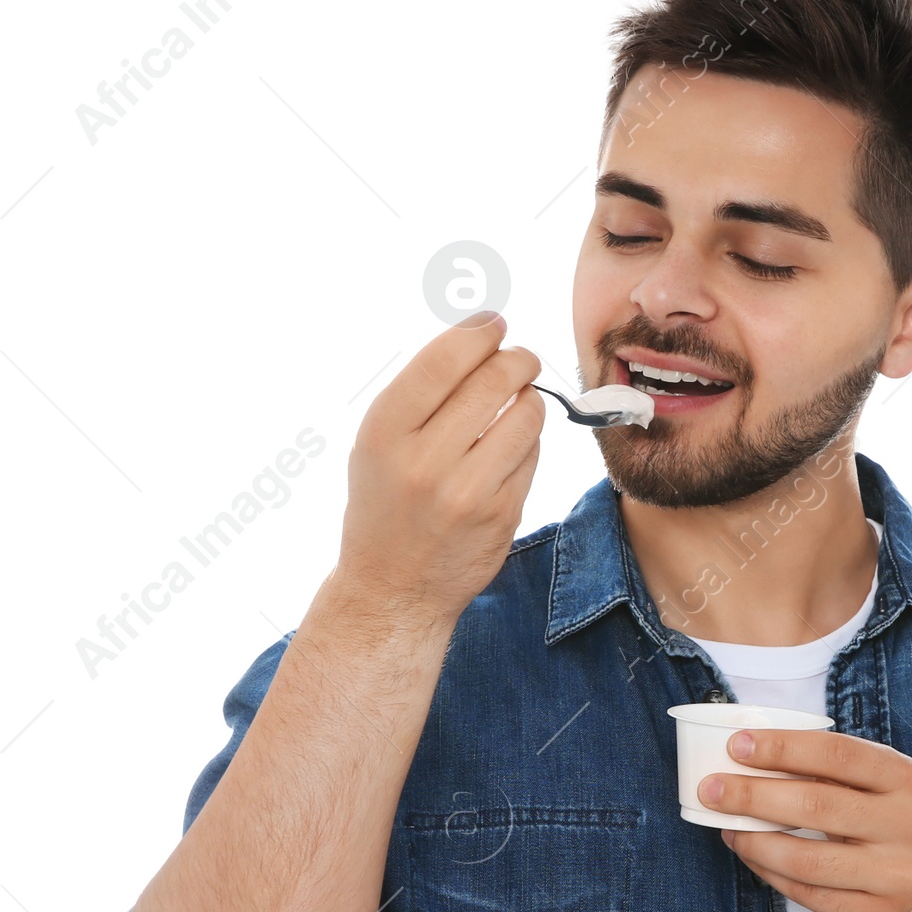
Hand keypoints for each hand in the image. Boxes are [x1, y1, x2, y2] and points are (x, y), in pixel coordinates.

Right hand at [335, 312, 543, 627]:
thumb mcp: (379, 444)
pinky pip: (533, 455)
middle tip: (521, 359)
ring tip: (516, 403)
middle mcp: (423, 462)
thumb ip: (422, 393)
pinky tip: (510, 448)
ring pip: (526, 415)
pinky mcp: (501, 514)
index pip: (445, 360)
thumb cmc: (386, 501)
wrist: (392, 587)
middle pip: (494, 380)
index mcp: (384, 433)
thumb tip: (484, 335)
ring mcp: (466, 492)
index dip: (479, 333)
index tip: (495, 324)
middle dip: (517, 359)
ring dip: (530, 399)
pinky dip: (528, 442)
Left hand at [699, 729, 911, 911]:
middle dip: (753, 794)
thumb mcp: (894, 792)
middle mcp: (904, 824)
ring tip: (725, 826)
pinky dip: (770, 873)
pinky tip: (751, 856)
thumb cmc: (910, 836)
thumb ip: (842, 774)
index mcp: (904, 780)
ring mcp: (893, 875)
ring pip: (805, 857)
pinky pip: (808, 894)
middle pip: (815, 804)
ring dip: (754, 840)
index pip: (837, 753)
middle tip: (711, 788)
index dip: (783, 747)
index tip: (738, 744)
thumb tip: (759, 755)